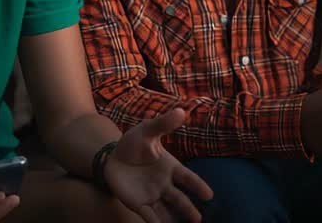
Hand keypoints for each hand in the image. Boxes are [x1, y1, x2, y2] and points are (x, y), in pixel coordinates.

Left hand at [105, 108, 213, 222]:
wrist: (113, 156)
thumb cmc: (134, 143)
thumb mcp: (147, 130)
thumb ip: (163, 124)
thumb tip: (181, 111)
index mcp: (170, 167)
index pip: (187, 177)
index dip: (197, 186)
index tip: (209, 195)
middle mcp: (165, 184)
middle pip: (179, 199)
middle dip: (188, 209)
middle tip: (198, 219)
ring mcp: (152, 195)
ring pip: (166, 211)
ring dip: (174, 220)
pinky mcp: (139, 204)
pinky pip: (149, 215)